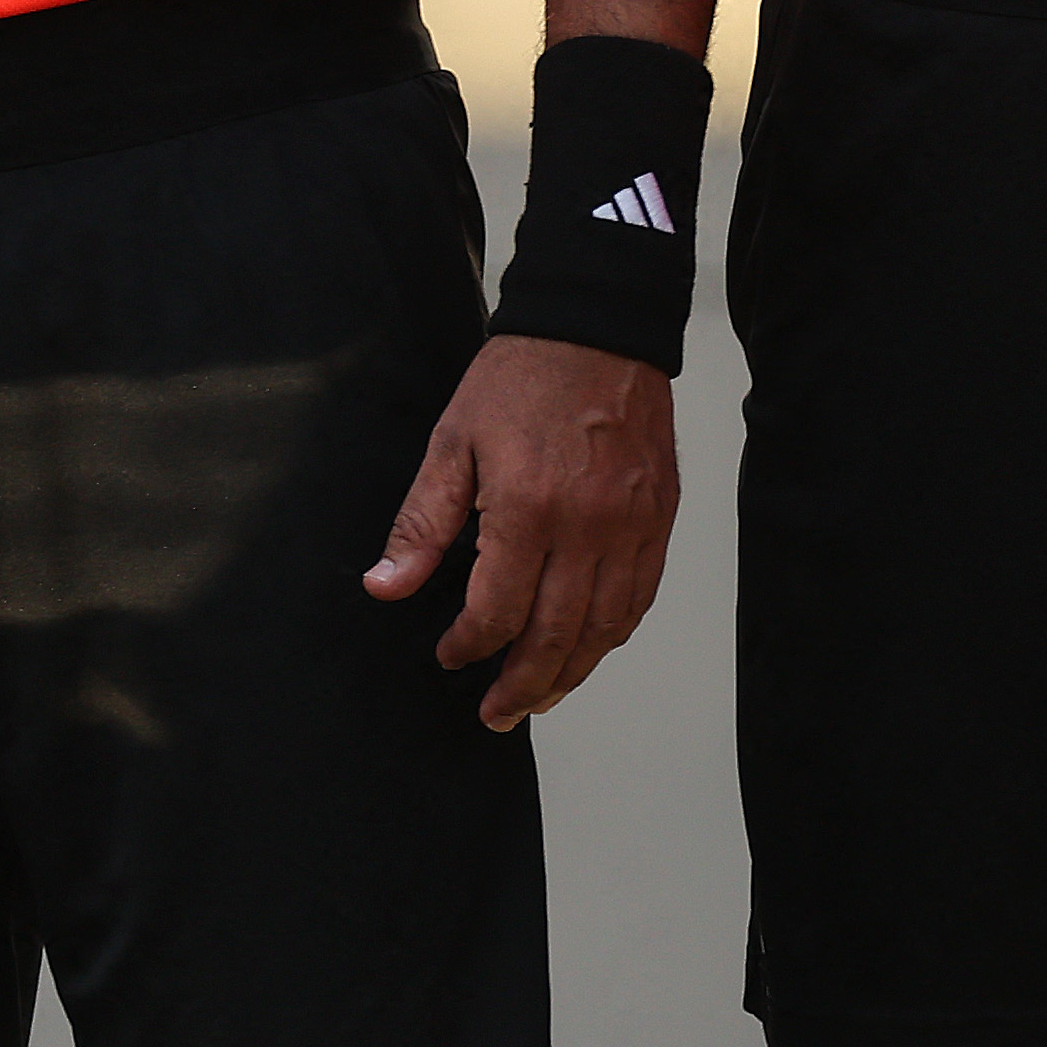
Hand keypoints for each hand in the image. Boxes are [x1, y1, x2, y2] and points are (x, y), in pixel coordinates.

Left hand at [364, 330, 678, 728]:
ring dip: (571, 673)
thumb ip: (421, 524)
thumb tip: (386, 587)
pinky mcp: (659, 522)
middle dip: (523, 685)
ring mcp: (633, 528)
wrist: (595, 332)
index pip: (500, 609)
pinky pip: (640, 599)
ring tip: (539, 699)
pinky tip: (586, 650)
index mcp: (529, 508)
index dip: (471, 644)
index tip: (449, 656)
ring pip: (606, 628)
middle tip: (496, 714)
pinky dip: (612, 635)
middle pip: (558, 635)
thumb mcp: (450, 443)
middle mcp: (589, 528)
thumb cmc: (517, 381)